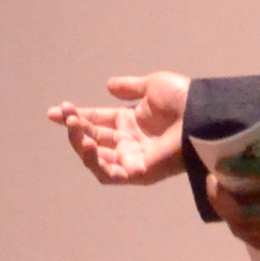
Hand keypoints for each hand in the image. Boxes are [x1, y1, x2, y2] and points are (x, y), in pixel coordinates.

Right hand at [48, 71, 189, 184]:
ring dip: (80, 144)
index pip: (97, 121)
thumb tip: (108, 86)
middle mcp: (130, 142)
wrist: (204, 114)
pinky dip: (95, 163)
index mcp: (132, 123)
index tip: (55, 110)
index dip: (76, 116)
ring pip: (96, 159)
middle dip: (75, 127)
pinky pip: (109, 174)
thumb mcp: (153, 86)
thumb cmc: (185, 99)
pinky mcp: (138, 173)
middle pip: (92, 139)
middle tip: (66, 115)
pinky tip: (87, 145)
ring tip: (74, 128)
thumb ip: (131, 87)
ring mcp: (133, 159)